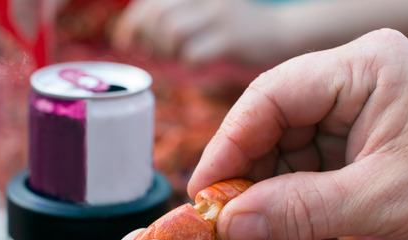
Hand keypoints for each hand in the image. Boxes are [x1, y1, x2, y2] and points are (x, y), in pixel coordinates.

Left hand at [112, 0, 283, 65]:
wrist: (282, 33)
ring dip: (167, 52)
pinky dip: (189, 64)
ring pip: (172, 32)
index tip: (125, 41)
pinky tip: (198, 64)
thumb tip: (131, 34)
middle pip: (157, 15)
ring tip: (178, 57)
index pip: (148, 2)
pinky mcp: (232, 39)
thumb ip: (172, 15)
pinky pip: (194, 55)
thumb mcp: (202, 11)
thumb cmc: (233, 29)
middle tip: (157, 53)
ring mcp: (219, 17)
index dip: (131, 23)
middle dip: (148, 39)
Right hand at [188, 29, 407, 239]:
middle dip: (257, 184)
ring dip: (282, 206)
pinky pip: (311, 169)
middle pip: (275, 124)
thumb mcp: (376, 204)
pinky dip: (305, 209)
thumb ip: (296, 210)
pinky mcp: (361, 135)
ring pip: (289, 153)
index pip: (272, 95)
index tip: (206, 192)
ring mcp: (359, 105)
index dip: (230, 145)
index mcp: (368, 66)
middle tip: (241, 232)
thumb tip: (228, 222)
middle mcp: (359, 76)